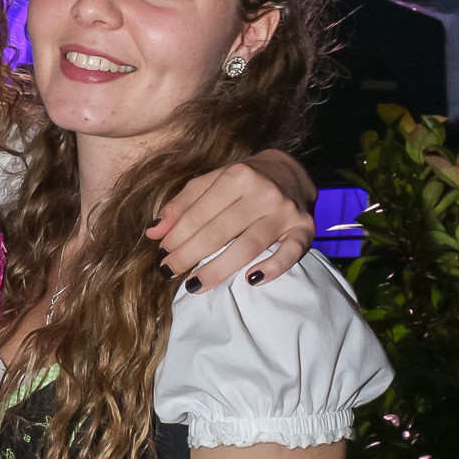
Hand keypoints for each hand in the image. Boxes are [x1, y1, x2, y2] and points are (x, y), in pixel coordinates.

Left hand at [146, 152, 315, 291]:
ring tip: (193, 286)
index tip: (161, 254)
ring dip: (218, 269)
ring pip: (248, 246)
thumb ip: (182, 204)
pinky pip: (291, 253)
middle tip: (168, 272)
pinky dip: (273, 268)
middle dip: (189, 255)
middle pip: (220, 232)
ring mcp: (286, 212)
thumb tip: (153, 232)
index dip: (177, 236)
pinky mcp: (306, 229)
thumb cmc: (243, 181)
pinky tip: (251, 280)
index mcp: (238, 176)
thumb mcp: (211, 182)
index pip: (200, 213)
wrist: (291, 172)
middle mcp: (264, 192)